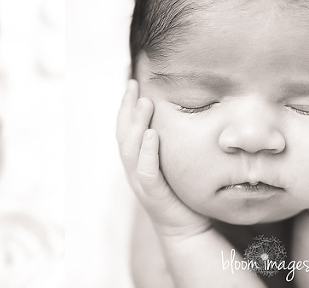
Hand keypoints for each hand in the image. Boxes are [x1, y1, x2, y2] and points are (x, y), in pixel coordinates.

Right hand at [116, 80, 210, 238]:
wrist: (187, 230)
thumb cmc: (183, 193)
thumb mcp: (175, 160)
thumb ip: (173, 138)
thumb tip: (186, 108)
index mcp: (136, 159)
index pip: (125, 126)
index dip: (124, 104)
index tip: (130, 79)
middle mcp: (133, 168)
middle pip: (122, 133)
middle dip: (125, 107)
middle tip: (132, 83)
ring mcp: (140, 182)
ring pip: (130, 149)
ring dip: (135, 123)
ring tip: (143, 102)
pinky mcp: (153, 195)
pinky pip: (146, 171)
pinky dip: (146, 152)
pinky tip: (152, 134)